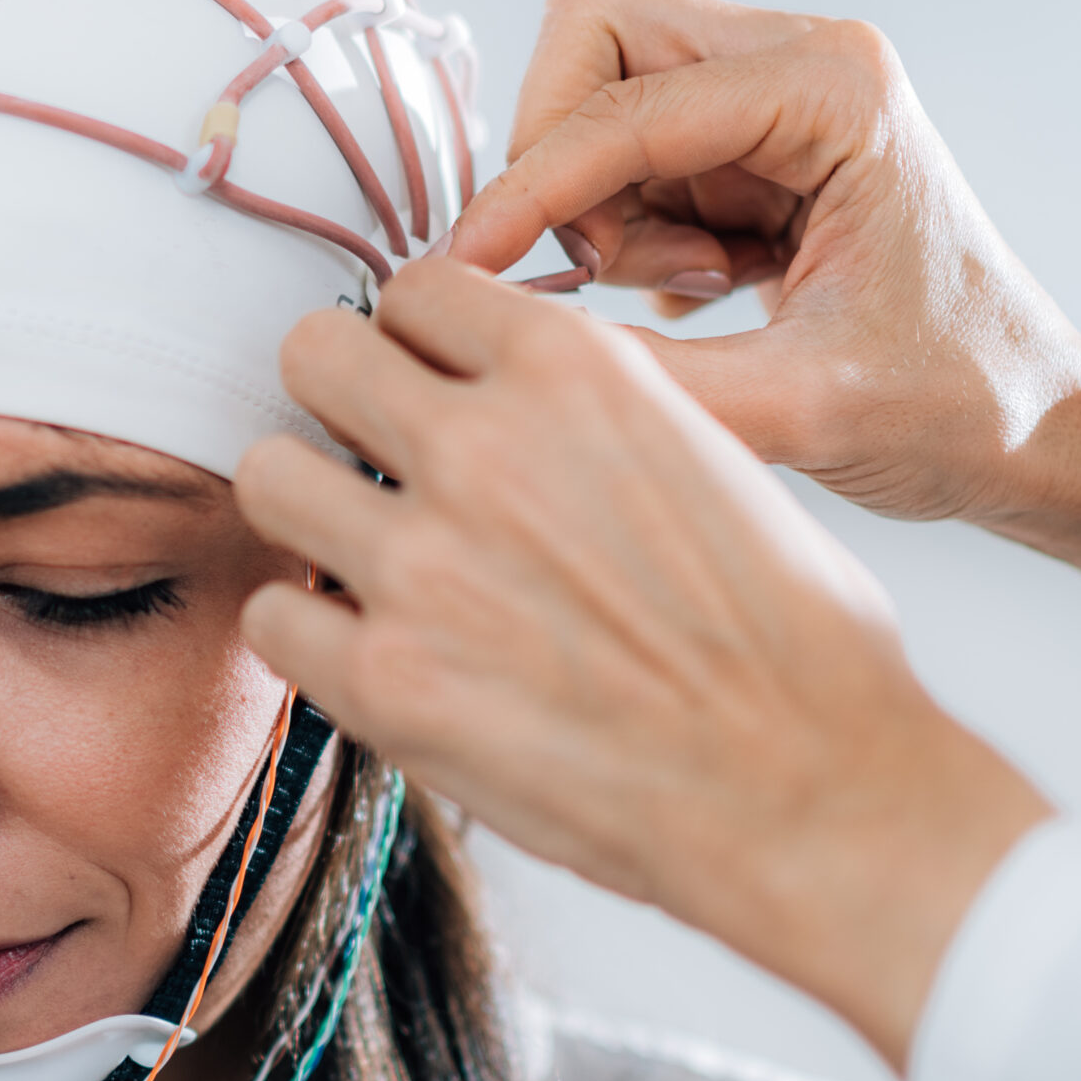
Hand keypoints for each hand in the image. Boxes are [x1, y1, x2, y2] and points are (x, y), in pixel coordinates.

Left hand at [233, 260, 1050, 1070]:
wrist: (811, 791)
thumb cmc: (791, 636)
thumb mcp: (711, 454)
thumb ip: (587, 410)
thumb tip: (502, 394)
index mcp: (574, 371)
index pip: (415, 289)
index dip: (419, 342)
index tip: (431, 386)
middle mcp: (481, 447)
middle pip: (314, 352)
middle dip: (339, 398)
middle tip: (372, 456)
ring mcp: (420, 564)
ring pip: (269, 473)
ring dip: (310, 508)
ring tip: (365, 556)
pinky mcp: (385, 680)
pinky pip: (275, 613)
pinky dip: (312, 634)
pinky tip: (374, 653)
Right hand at [453, 0, 1080, 687]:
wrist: (1035, 432)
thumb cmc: (959, 408)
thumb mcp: (805, 412)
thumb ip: (657, 384)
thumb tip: (517, 357)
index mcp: (836, 87)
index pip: (624, 102)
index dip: (529, 185)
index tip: (467, 268)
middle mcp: (803, 60)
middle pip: (592, 39)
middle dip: (562, 162)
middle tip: (606, 273)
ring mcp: (771, 98)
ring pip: (594, 100)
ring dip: (603, 208)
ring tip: (696, 294)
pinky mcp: (748, 149)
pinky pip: (623, 157)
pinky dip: (628, 231)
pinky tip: (710, 292)